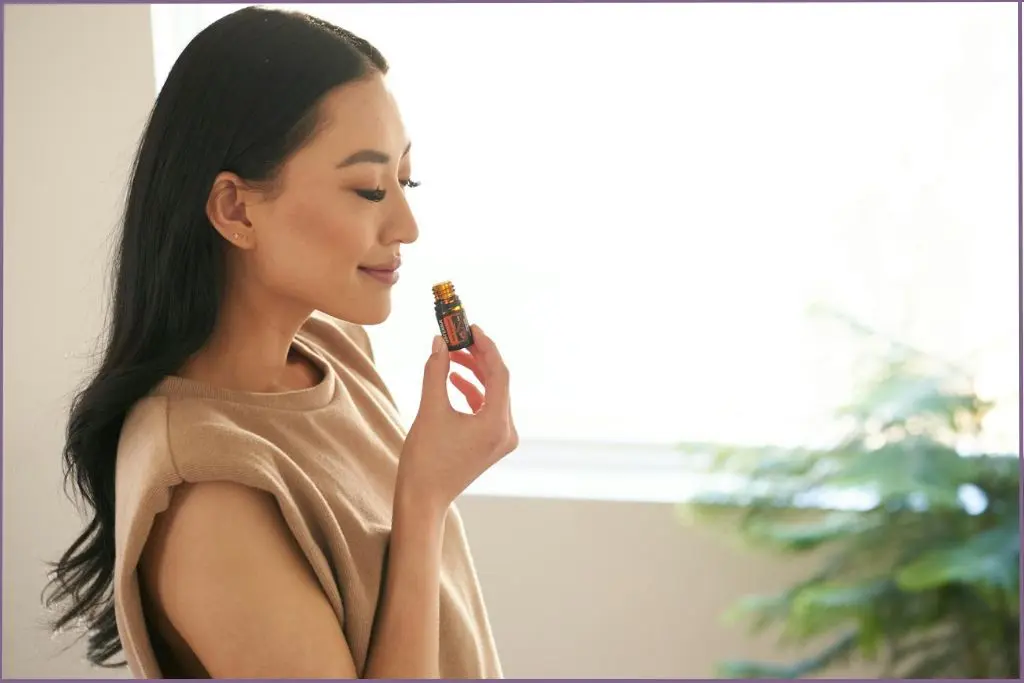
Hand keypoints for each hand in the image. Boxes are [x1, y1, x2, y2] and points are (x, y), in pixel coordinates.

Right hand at [397, 325, 518, 514]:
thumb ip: (436, 371)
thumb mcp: (430, 409)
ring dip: (473, 373)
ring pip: (492, 394)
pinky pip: (487, 408)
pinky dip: (472, 391)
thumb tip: (439, 342)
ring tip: (450, 356)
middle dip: (477, 357)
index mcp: (497, 424)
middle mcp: (506, 431)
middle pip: (498, 382)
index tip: (470, 327)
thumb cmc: (425, 459)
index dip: (485, 346)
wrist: (423, 498)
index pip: (499, 373)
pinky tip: (453, 378)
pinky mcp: (491, 443)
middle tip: (456, 337)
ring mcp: (501, 439)